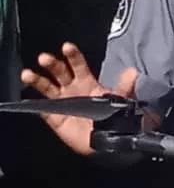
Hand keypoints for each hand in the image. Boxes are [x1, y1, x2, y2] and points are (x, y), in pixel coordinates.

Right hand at [20, 42, 137, 155]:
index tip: (67, 46)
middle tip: (44, 58)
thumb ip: (124, 87)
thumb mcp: (121, 100)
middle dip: (52, 64)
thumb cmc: (113, 117)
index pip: (78, 65)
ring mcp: (61, 102)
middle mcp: (72, 89)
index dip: (73, 56)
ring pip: (46, 87)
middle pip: (59, 72)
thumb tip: (132, 72)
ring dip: (36, 79)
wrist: (107, 141)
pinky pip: (42, 108)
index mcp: (87, 82)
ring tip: (27, 74)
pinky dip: (34, 103)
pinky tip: (28, 97)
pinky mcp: (54, 117)